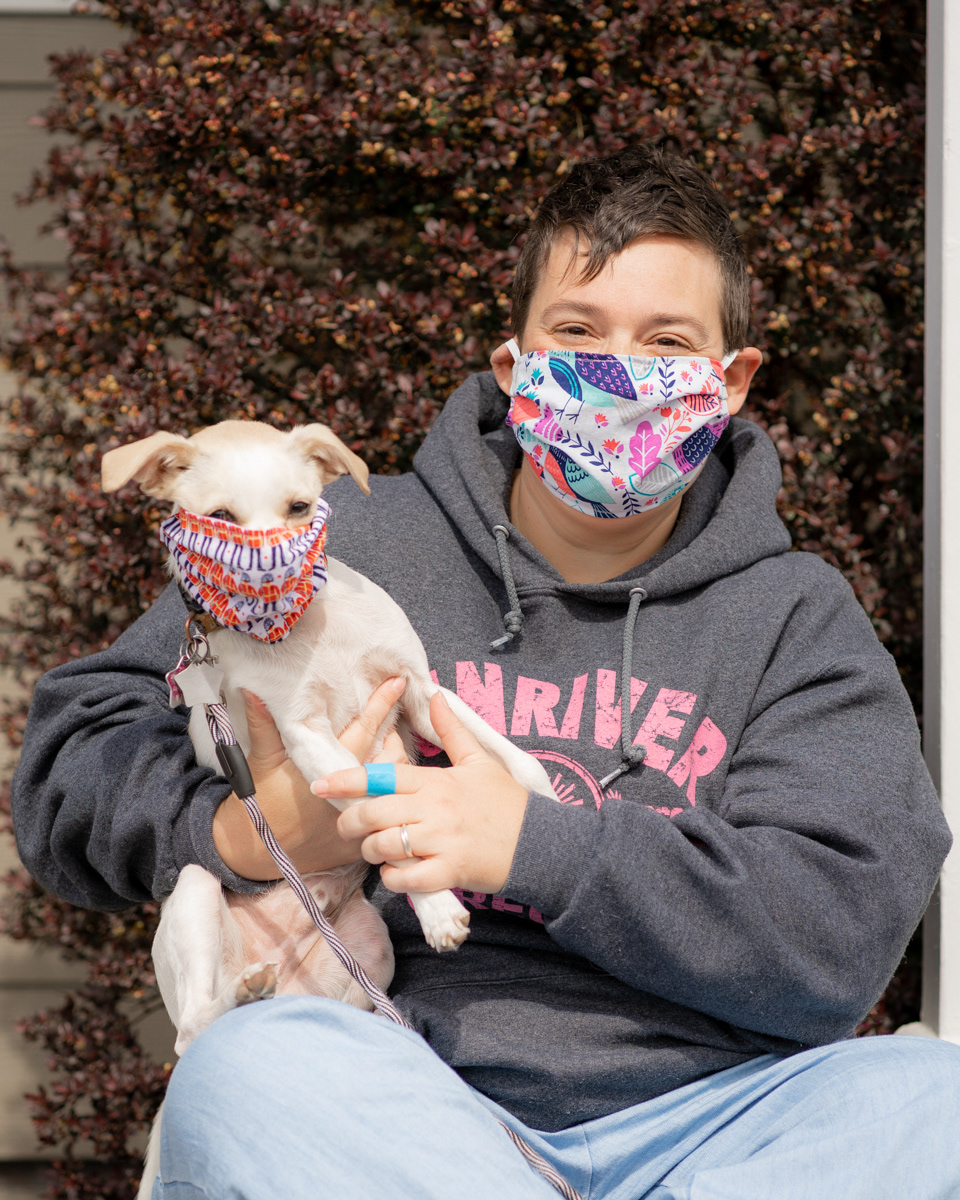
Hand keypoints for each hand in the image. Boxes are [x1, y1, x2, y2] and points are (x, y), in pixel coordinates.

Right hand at [212, 677, 408, 879]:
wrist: (257, 851)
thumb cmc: (261, 801)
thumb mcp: (260, 760)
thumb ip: (263, 724)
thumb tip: (253, 689)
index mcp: (327, 771)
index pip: (363, 730)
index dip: (381, 704)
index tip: (397, 682)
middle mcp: (349, 795)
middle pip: (389, 755)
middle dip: (395, 732)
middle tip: (396, 714)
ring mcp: (359, 818)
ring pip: (395, 782)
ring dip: (396, 759)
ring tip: (392, 741)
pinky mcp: (363, 838)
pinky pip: (389, 810)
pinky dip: (392, 791)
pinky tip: (394, 779)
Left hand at [317, 691, 528, 894]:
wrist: (539, 842)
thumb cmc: (505, 802)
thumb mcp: (480, 760)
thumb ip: (452, 729)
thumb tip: (434, 693)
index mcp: (437, 781)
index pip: (383, 776)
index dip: (347, 780)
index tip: (321, 784)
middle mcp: (435, 809)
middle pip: (374, 814)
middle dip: (351, 824)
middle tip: (348, 828)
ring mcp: (442, 842)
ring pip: (386, 846)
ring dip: (372, 852)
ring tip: (376, 850)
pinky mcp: (450, 871)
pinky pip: (407, 879)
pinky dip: (394, 879)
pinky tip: (398, 874)